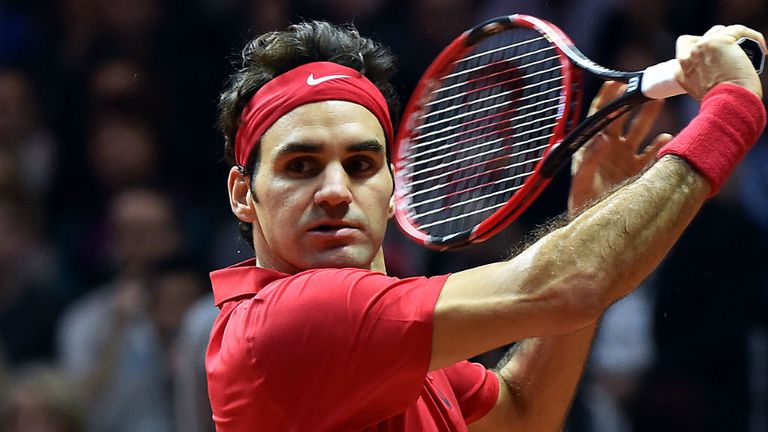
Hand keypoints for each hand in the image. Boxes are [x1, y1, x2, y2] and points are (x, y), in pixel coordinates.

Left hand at [568, 82, 671, 214]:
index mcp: (592, 147)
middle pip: (622, 118)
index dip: (607, 98)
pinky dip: (661, 145)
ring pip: (640, 131)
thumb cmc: (582, 205)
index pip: (599, 116)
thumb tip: (602, 140)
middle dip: (633, 102)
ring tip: (660, 101)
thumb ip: (590, 161)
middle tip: (646, 86)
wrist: (597, 229)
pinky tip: (667, 138)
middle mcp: (610, 149)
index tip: (617, 82)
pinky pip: (653, 154)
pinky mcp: (640, 172)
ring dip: (649, 117)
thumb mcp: (583, 183)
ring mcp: (626, 159)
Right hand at [676, 24, 766, 98]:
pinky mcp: (720, 41)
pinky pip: (739, 30)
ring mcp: (702, 47)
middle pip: (702, 37)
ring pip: (720, 31)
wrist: (728, 105)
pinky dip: (753, 37)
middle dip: (718, 42)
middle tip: (733, 56)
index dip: (703, 51)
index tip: (717, 59)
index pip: (686, 49)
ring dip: (734, 38)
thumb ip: (702, 78)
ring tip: (749, 51)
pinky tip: (762, 49)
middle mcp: (687, 57)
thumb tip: (719, 68)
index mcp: (680, 72)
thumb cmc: (721, 105)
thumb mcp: (702, 93)